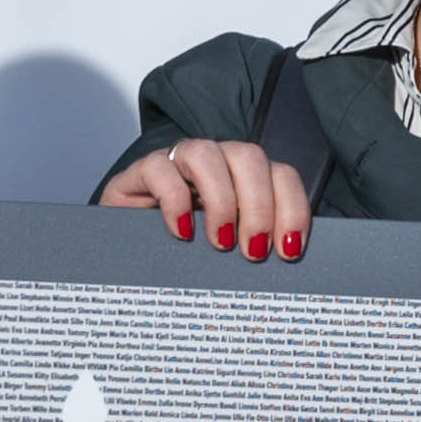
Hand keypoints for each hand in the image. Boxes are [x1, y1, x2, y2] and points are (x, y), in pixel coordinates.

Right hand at [100, 139, 311, 257]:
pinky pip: (160, 168)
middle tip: (254, 251)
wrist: (127, 253)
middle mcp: (218, 162)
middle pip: (250, 158)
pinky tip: (181, 233)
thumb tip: (285, 268)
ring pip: (208, 153)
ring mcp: (179, 162)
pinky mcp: (143, 172)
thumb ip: (253, 251)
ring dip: (221, 199)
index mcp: (247, 178)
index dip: (293, 209)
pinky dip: (174, 199)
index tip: (289, 251)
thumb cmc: (185, 254)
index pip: (282, 175)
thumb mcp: (227, 254)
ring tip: (221, 242)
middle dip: (259, 206)